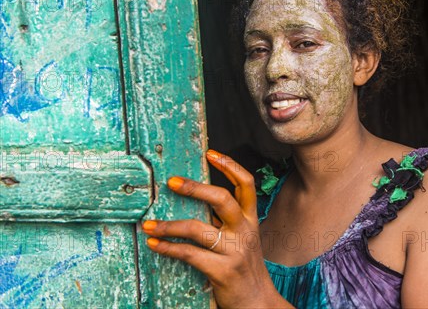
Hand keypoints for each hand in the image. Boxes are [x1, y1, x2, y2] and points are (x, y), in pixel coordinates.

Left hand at [141, 149, 290, 307]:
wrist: (258, 302)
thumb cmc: (244, 267)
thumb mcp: (242, 238)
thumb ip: (226, 220)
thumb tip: (195, 199)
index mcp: (250, 220)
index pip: (246, 184)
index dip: (229, 165)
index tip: (210, 153)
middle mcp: (244, 231)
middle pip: (222, 199)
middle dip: (195, 187)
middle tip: (171, 181)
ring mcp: (235, 251)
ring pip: (198, 229)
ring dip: (169, 225)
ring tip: (149, 224)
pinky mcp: (222, 271)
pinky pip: (190, 254)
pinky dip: (169, 248)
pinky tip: (155, 245)